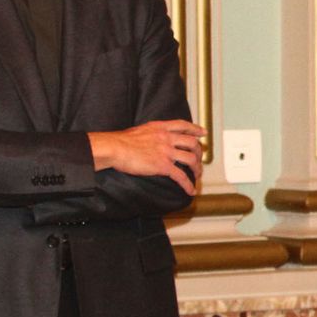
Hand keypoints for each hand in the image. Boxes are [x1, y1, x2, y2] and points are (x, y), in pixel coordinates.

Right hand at [88, 120, 206, 194]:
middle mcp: (167, 138)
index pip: (183, 125)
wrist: (114, 148)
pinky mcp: (163, 166)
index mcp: (161, 128)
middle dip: (199, 152)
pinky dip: (188, 184)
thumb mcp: (141, 129)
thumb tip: (153, 138)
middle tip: (199, 159)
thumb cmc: (121, 140)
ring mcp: (167, 152)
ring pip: (191, 159)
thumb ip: (152, 132)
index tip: (203, 133)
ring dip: (197, 168)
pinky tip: (191, 190)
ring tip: (197, 175)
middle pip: (192, 143)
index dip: (195, 129)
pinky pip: (181, 176)